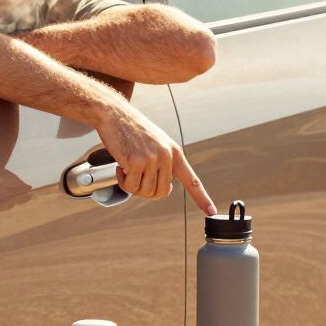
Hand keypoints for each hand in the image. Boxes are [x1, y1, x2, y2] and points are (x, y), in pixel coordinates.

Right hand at [95, 106, 215, 214]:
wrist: (115, 114)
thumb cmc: (132, 129)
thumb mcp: (156, 143)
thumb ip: (164, 163)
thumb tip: (165, 190)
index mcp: (174, 152)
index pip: (191, 179)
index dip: (202, 197)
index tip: (211, 211)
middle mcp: (166, 155)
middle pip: (161, 193)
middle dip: (146, 191)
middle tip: (135, 178)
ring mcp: (151, 158)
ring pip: (145, 192)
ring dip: (132, 185)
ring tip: (126, 168)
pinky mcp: (135, 161)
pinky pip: (130, 186)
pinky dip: (122, 180)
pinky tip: (119, 166)